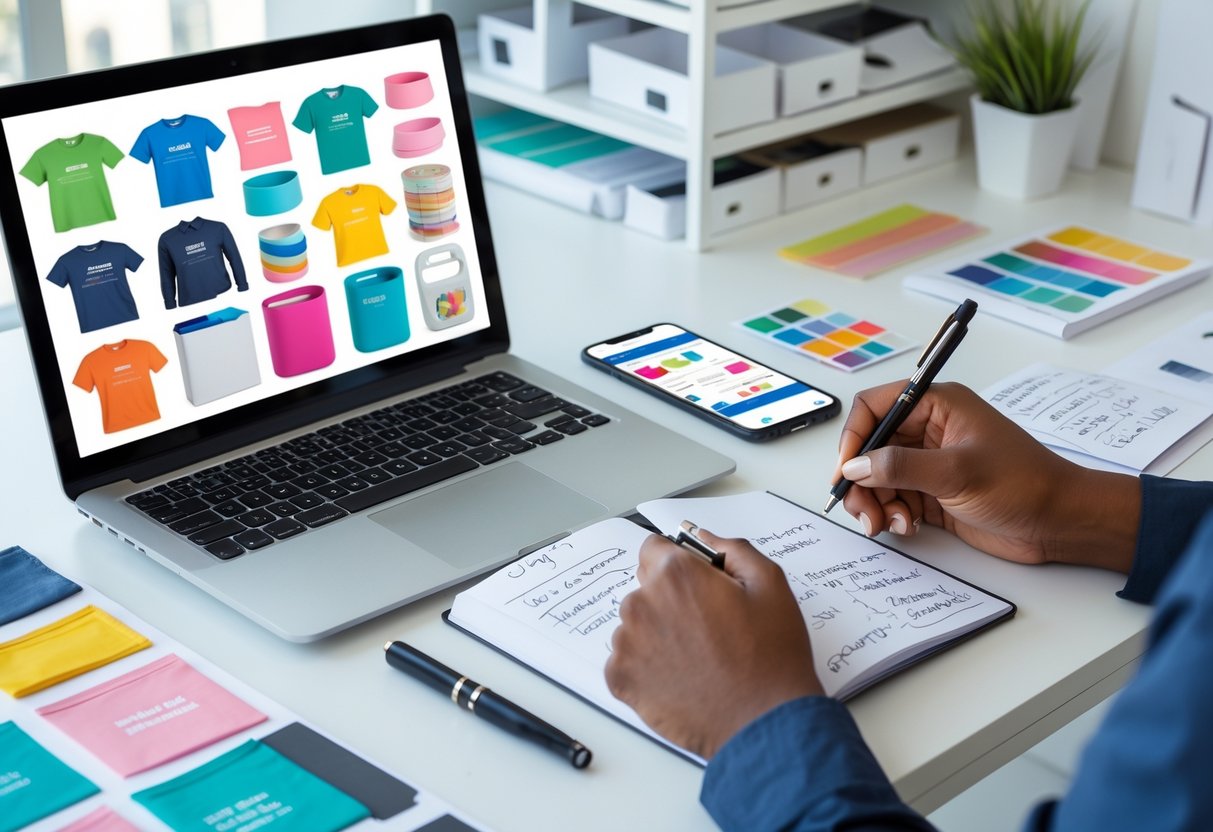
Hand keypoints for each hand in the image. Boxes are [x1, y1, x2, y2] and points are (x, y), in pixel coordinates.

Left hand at [604, 529, 822, 759]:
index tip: (695, 586)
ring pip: (636, 625)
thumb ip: (731, 549)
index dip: (677, 565)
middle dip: (670, 601)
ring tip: (697, 658)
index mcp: (674, 575)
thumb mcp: (769, 583)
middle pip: (645, 589)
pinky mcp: (620, 679)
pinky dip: (647, 667)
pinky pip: (626, 660)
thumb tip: (704, 537)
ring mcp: (626, 643)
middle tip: (707, 628)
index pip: (653, 549)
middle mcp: (641, 603)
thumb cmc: (771, 656)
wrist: (765, 722)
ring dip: (657, 634)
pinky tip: (681, 677)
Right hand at [834, 381, 1138, 572]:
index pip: (876, 408)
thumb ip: (900, 467)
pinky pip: (894, 499)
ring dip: (874, 502)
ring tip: (887, 524)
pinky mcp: (932, 493)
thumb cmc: (1025, 484)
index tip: (845, 470)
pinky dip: (891, 514)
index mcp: (937, 406)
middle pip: (870, 447)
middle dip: (860, 480)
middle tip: (862, 510)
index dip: (854, 437)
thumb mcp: (958, 471)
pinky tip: (907, 527)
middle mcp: (928, 431)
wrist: (1060, 523)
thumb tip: (856, 467)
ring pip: (877, 477)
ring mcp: (929, 463)